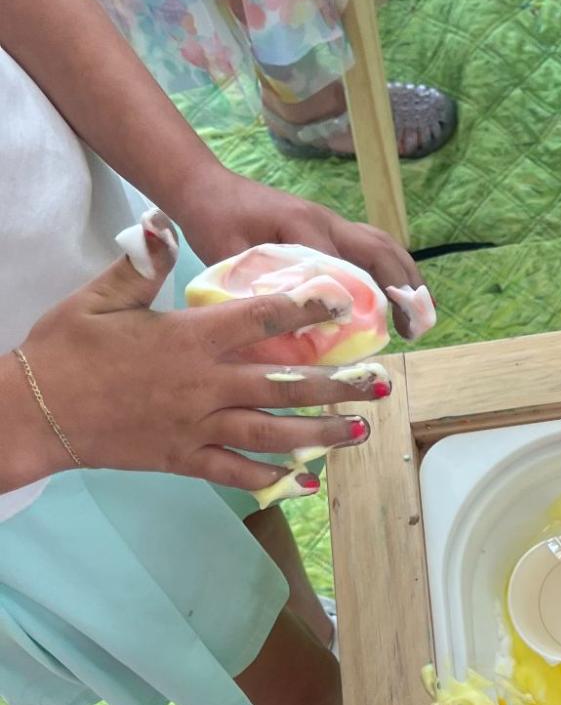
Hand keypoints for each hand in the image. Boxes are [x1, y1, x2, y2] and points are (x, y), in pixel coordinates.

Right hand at [4, 240, 390, 496]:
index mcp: (188, 339)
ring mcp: (196, 427)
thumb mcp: (99, 298)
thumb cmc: (64, 349)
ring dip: (319, 433)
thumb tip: (161, 223)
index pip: (259, 319)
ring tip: (358, 431)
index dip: (306, 311)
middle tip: (380, 384)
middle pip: (284, 383)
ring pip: (271, 433)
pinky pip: (235, 472)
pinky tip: (303, 481)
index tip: (344, 305)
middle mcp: (203, 385)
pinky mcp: (182, 459)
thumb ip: (140, 264)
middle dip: (337, 384)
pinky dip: (270, 478)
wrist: (33, 413)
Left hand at [173, 164, 426, 338]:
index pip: (342, 265)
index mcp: (301, 225)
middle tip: (416, 327)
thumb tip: (295, 323)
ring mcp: (331, 222)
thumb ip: (260, 285)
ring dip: (407, 279)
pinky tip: (397, 298)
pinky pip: (371, 248)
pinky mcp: (330, 229)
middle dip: (405, 288)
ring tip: (419, 316)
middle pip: (381, 251)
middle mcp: (326, 220)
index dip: (360, 301)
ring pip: (383, 246)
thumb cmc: (214, 220)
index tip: (372, 333)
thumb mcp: (228, 255)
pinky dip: (392, 272)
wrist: (205, 187)